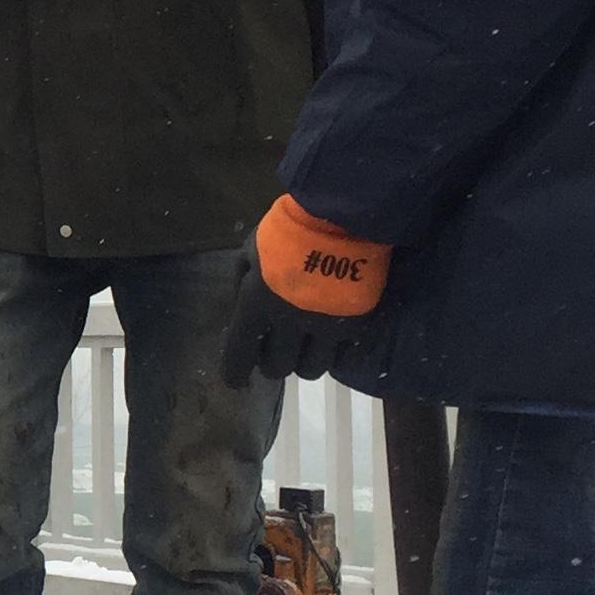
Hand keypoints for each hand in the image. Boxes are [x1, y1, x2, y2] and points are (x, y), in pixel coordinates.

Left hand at [219, 198, 391, 386]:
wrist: (342, 214)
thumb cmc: (288, 230)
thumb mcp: (249, 252)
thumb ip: (242, 284)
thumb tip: (240, 312)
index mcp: (256, 305)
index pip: (239, 355)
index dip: (235, 373)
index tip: (237, 381)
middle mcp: (289, 323)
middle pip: (277, 369)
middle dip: (272, 363)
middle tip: (276, 352)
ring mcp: (326, 327)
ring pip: (311, 370)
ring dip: (304, 361)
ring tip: (306, 347)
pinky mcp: (359, 325)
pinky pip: (344, 361)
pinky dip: (335, 357)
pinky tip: (332, 344)